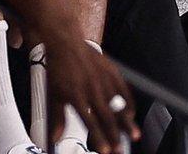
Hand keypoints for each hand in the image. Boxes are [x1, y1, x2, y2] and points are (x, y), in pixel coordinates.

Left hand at [44, 36, 139, 152]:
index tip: (106, 149)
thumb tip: (55, 137)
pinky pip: (124, 88)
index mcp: (77, 96)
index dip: (99, 137)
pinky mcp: (111, 71)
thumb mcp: (54, 95)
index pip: (90, 122)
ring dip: (125, 120)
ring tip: (133, 133)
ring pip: (117, 104)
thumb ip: (57, 118)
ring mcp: (103, 80)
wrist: (66, 44)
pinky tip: (131, 112)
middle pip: (107, 116)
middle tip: (120, 148)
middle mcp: (91, 89)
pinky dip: (129, 101)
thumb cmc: (59, 68)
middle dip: (115, 134)